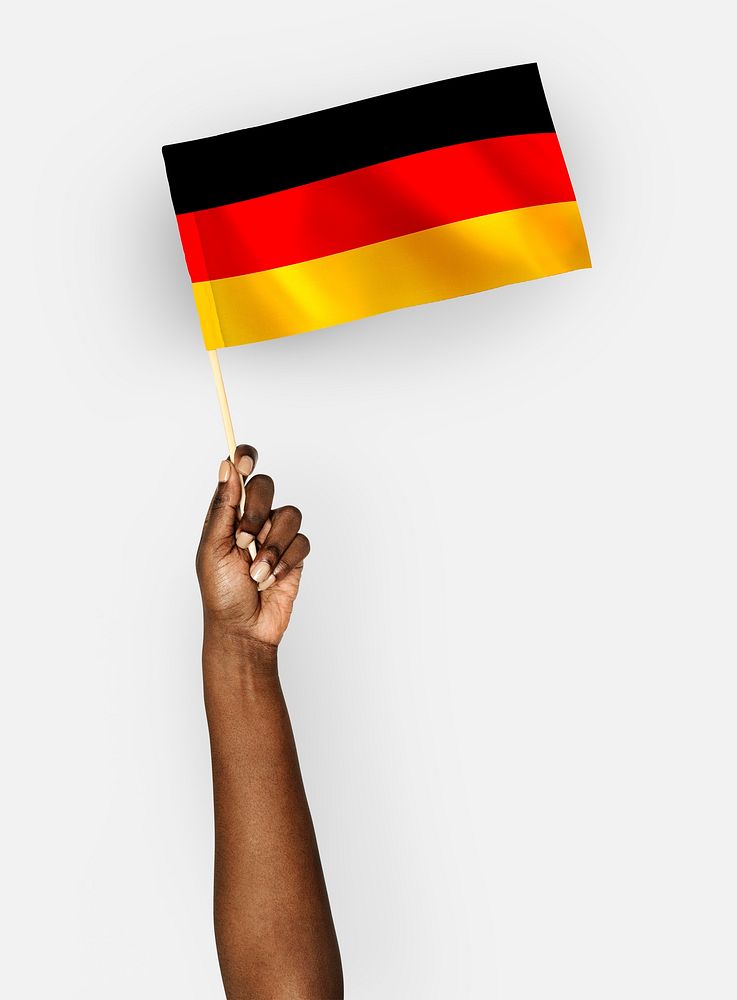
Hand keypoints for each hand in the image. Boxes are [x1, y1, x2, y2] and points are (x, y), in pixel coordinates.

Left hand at [196, 444, 310, 648]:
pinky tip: (271, 579)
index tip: (244, 460)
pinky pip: (301, 541)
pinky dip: (285, 561)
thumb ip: (224, 506)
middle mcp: (252, 519)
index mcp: (227, 513)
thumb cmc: (220, 592)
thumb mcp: (213, 547)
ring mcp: (275, 536)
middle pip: (266, 486)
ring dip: (272, 547)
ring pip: (289, 514)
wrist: (243, 628)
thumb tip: (226, 466)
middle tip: (244, 540)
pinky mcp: (294, 554)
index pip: (238, 472)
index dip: (244, 458)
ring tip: (257, 572)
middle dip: (256, 513)